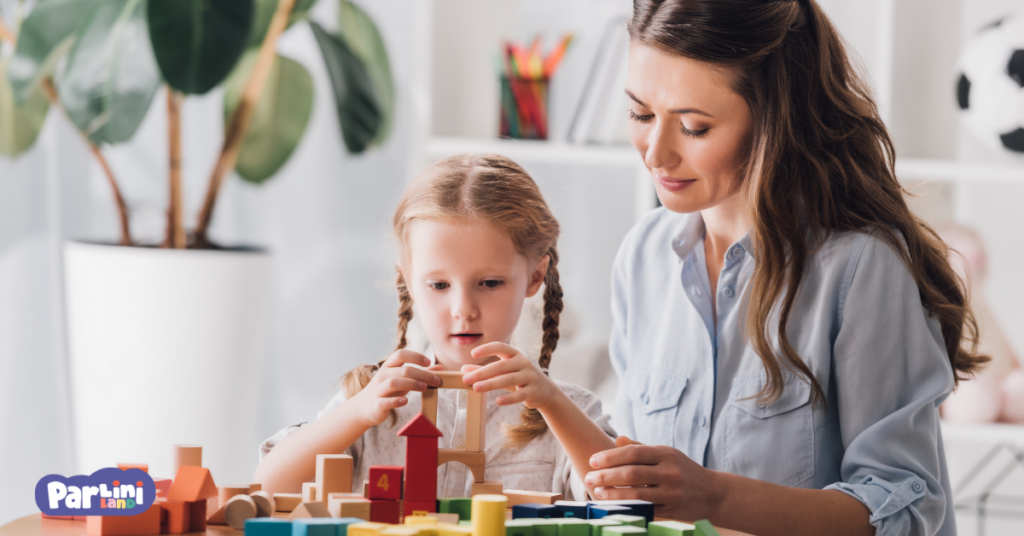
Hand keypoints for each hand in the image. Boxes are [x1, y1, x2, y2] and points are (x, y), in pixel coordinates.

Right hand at [353, 349, 439, 426]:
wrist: (365, 407)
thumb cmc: (388, 391)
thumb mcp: (404, 380)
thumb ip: (421, 373)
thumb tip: (440, 368)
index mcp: (389, 366)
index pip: (400, 354)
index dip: (415, 356)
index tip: (428, 362)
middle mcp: (382, 375)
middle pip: (403, 370)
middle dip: (421, 374)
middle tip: (436, 380)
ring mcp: (378, 390)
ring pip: (393, 383)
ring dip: (411, 384)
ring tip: (424, 388)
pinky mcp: (377, 404)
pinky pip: (385, 401)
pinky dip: (396, 401)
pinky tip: (406, 401)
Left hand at [461, 342, 559, 408]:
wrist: (545, 391)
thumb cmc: (519, 378)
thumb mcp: (504, 372)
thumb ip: (485, 370)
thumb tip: (464, 370)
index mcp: (515, 355)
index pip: (501, 347)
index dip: (487, 349)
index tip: (473, 354)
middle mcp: (523, 363)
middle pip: (501, 366)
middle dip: (482, 372)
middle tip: (467, 379)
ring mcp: (529, 377)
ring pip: (509, 379)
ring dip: (491, 384)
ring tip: (476, 388)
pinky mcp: (533, 391)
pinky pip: (520, 395)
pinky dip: (509, 399)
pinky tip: (498, 401)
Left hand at [585, 436, 724, 520]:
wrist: (713, 493)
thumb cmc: (682, 470)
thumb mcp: (666, 454)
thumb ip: (641, 448)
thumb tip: (617, 439)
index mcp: (666, 454)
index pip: (633, 453)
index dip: (610, 457)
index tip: (592, 461)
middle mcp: (670, 472)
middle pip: (632, 473)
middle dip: (607, 475)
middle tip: (588, 477)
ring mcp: (672, 493)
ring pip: (637, 494)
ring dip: (613, 494)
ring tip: (597, 492)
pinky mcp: (673, 510)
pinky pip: (646, 510)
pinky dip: (627, 507)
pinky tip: (613, 505)